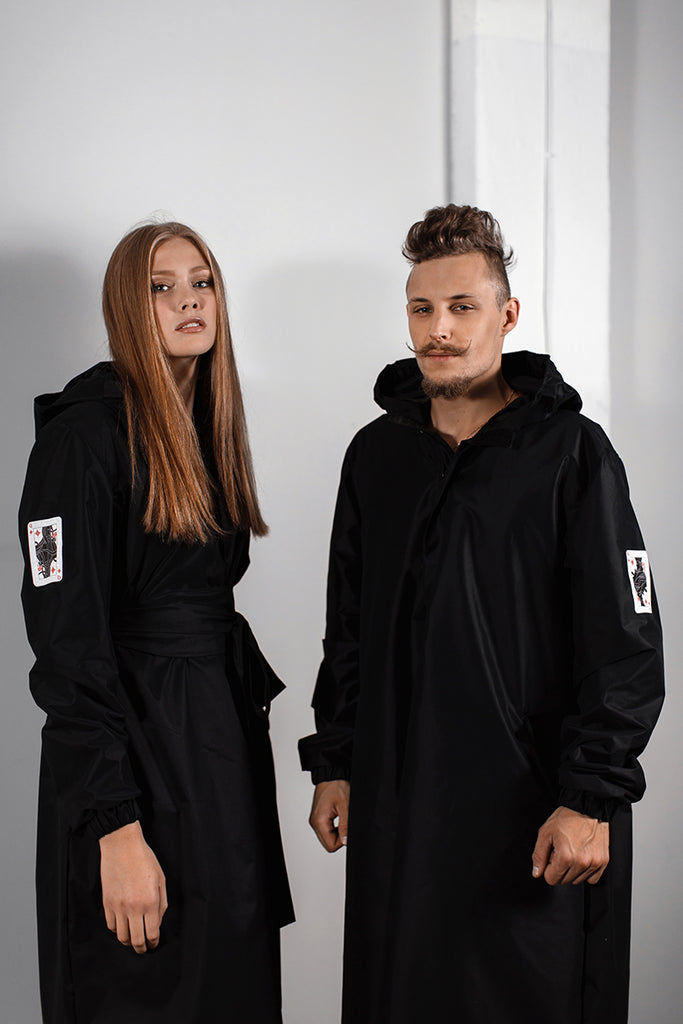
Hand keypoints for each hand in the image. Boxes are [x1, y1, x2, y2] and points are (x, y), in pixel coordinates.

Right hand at [99, 821, 167, 952]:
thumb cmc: (144, 859)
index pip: (152, 934)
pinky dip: (117, 929)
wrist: (121, 845)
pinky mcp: (107, 903)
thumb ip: (161, 903)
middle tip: (144, 949)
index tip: (154, 944)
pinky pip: (110, 926)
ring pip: (122, 937)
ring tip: (133, 938)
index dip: (154, 943)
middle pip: (136, 941)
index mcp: (150, 902)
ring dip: (128, 940)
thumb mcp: (161, 879)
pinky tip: (122, 925)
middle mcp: (134, 907)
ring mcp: (118, 907)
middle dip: (141, 948)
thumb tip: (157, 922)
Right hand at [309, 780, 349, 851]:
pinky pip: (327, 830)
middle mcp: (314, 823)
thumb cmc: (336, 786)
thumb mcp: (345, 806)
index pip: (330, 845)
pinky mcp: (319, 818)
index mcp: (319, 821)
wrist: (330, 775)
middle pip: (328, 844)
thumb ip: (345, 826)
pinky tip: (338, 817)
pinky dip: (334, 828)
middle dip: (339, 837)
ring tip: (341, 817)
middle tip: (345, 822)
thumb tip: (346, 841)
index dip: (342, 840)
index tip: (347, 828)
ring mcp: (316, 820)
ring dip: (337, 832)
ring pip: (328, 838)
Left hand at [532, 806, 608, 885]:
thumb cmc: (567, 817)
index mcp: (566, 857)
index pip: (551, 879)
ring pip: (577, 880)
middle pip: (564, 880)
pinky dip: (586, 871)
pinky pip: (592, 879)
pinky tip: (582, 856)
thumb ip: (539, 855)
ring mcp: (594, 863)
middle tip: (562, 850)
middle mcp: (581, 863)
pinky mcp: (603, 862)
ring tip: (573, 850)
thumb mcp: (546, 832)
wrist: (588, 807)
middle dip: (559, 868)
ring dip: (572, 869)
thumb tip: (537, 873)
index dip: (548, 867)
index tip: (551, 855)